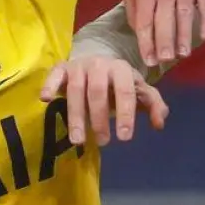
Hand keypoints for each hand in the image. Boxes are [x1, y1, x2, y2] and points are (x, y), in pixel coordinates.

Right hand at [41, 56, 168, 146]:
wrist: (96, 62)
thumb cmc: (118, 83)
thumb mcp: (138, 90)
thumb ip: (152, 104)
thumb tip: (159, 123)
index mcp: (121, 69)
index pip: (125, 91)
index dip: (126, 114)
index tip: (124, 137)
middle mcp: (100, 64)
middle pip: (98, 91)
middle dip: (100, 118)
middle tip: (103, 142)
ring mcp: (79, 66)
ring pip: (76, 89)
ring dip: (76, 115)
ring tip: (78, 140)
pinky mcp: (62, 68)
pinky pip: (54, 74)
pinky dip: (49, 84)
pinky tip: (45, 99)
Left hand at [124, 0, 204, 68]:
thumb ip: (133, 9)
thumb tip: (138, 32)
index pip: (144, 21)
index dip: (146, 42)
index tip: (150, 60)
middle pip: (164, 19)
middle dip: (164, 42)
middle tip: (166, 59)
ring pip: (184, 13)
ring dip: (184, 35)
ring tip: (184, 54)